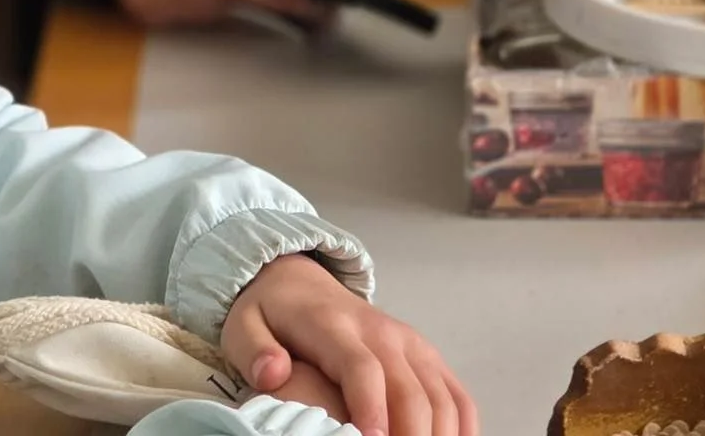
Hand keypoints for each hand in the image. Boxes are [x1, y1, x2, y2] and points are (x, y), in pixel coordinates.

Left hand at [220, 254, 475, 435]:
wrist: (299, 283)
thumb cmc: (270, 315)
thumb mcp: (243, 326)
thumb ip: (254, 350)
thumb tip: (273, 374)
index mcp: (333, 326)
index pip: (361, 368)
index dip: (371, 408)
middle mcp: (380, 331)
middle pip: (409, 390)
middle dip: (411, 435)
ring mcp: (409, 342)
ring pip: (440, 396)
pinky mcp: (426, 355)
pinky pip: (457, 395)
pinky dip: (460, 427)